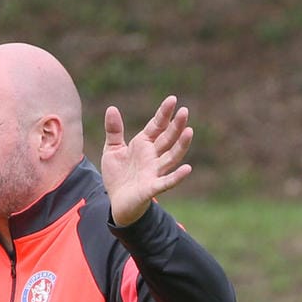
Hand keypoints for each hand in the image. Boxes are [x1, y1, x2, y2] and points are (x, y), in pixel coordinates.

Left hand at [102, 95, 193, 225]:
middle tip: (184, 110)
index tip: (172, 99)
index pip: (156, 126)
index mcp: (144, 145)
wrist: (116, 202)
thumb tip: (112, 108)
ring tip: (189, 131)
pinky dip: (177, 176)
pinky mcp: (152, 188)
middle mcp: (153, 157)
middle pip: (167, 139)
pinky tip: (187, 168)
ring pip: (171, 157)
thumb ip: (114, 130)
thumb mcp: (113, 150)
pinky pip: (166, 182)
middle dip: (176, 126)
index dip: (164, 114)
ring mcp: (154, 172)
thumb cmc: (118, 175)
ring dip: (181, 145)